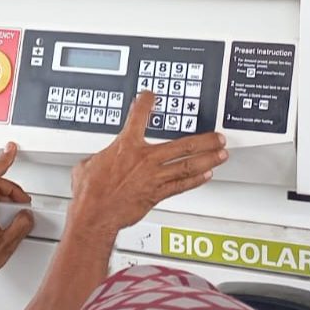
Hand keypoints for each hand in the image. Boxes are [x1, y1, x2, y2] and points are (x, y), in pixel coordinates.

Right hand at [70, 91, 226, 235]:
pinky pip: (181, 185)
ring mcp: (153, 177)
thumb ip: (101, 156)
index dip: (147, 102)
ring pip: (187, 165)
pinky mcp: (156, 195)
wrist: (94, 214)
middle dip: (204, 140)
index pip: (138, 116)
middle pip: (182, 145)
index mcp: (126, 146)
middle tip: (217, 136)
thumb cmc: (89, 193)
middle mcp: (145, 159)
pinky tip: (207, 175)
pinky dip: (196, 179)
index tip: (152, 95)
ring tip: (221, 154)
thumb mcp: (87, 164)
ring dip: (208, 158)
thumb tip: (102, 159)